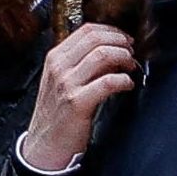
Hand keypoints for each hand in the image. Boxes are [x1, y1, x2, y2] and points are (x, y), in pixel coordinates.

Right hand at [20, 23, 138, 173]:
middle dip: (120, 42)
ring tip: (131, 66)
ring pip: (102, 55)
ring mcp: (67, 84)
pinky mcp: (77, 102)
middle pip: (95, 38)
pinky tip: (127, 84)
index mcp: (55, 58)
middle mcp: (59, 67)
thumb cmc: (57, 114)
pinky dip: (123, 80)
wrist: (44, 145)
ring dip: (124, 58)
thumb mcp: (63, 81)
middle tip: (131, 52)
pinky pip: (107, 82)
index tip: (124, 39)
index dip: (111, 31)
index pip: (86, 30)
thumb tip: (111, 52)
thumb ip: (82, 64)